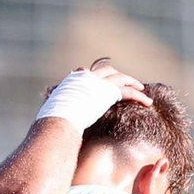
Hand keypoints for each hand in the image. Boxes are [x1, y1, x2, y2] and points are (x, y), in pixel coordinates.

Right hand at [36, 61, 150, 129]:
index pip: (88, 74)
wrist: (59, 120)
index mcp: (73, 81)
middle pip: (107, 71)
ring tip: (142, 90)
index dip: (99, 78)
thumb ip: (53, 110)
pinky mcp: (108, 91)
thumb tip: (46, 121)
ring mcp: (98, 82)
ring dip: (132, 83)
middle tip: (128, 83)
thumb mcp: (51, 113)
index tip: (105, 83)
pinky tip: (147, 102)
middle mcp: (86, 77)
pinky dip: (139, 96)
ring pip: (121, 79)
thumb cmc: (52, 122)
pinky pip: (128, 91)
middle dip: (118, 77)